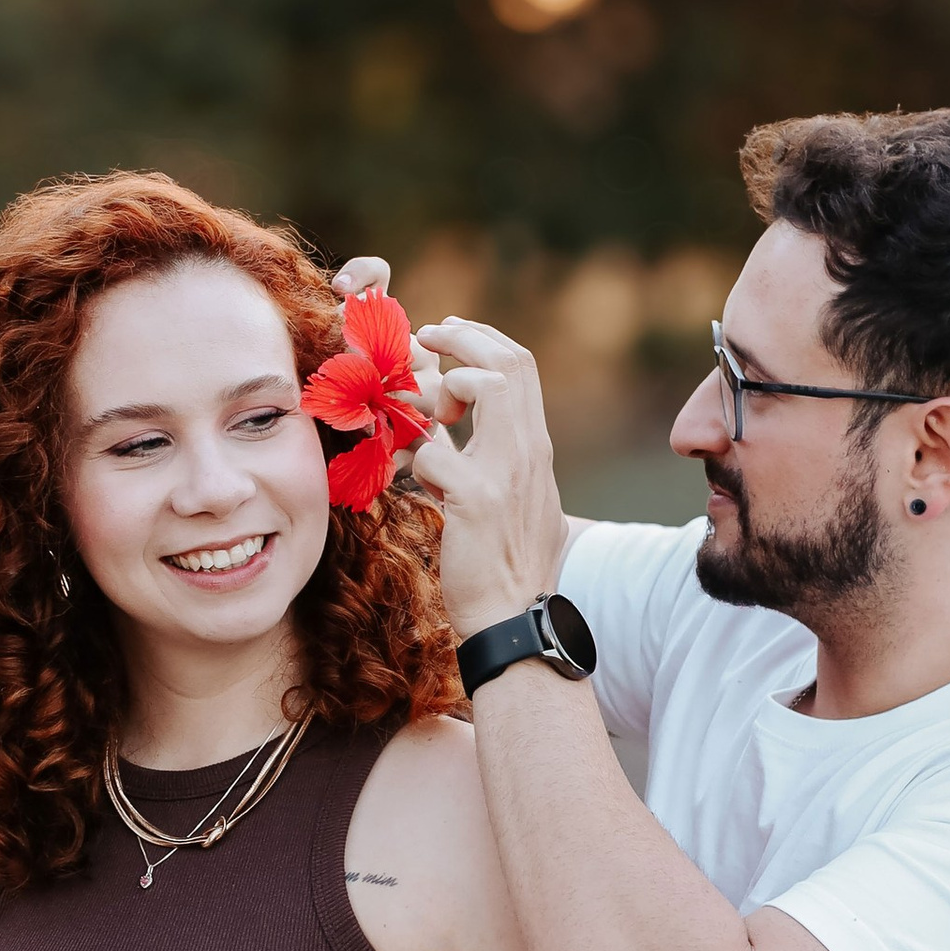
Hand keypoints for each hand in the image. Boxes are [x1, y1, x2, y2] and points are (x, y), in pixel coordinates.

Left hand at [402, 320, 568, 638]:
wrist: (513, 616)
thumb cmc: (504, 560)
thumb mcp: (506, 498)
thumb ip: (484, 462)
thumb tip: (439, 439)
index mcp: (534, 447)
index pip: (520, 365)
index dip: (480, 339)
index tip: (447, 335)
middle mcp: (528, 450)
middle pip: (506, 361)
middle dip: (461, 339)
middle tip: (426, 339)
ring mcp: (504, 472)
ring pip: (480, 387)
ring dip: (440, 391)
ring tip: (425, 421)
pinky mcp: (476, 499)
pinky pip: (432, 454)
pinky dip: (416, 463)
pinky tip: (422, 490)